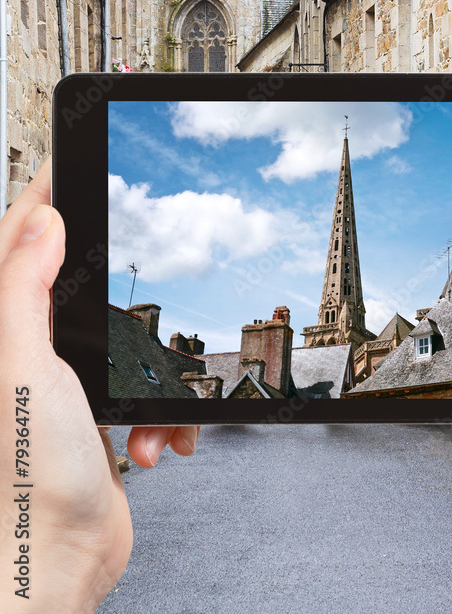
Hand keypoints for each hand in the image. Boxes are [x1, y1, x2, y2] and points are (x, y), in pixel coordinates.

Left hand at [0, 161, 199, 612]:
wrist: (54, 566)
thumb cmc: (24, 482)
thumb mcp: (22, 369)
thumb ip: (23, 289)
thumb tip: (41, 219)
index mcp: (6, 332)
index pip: (21, 242)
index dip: (48, 196)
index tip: (76, 159)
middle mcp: (30, 354)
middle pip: (81, 286)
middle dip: (121, 294)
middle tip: (141, 279)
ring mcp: (67, 388)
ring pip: (127, 342)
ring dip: (152, 374)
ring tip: (145, 407)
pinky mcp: (100, 419)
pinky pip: (146, 392)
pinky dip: (163, 415)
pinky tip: (155, 440)